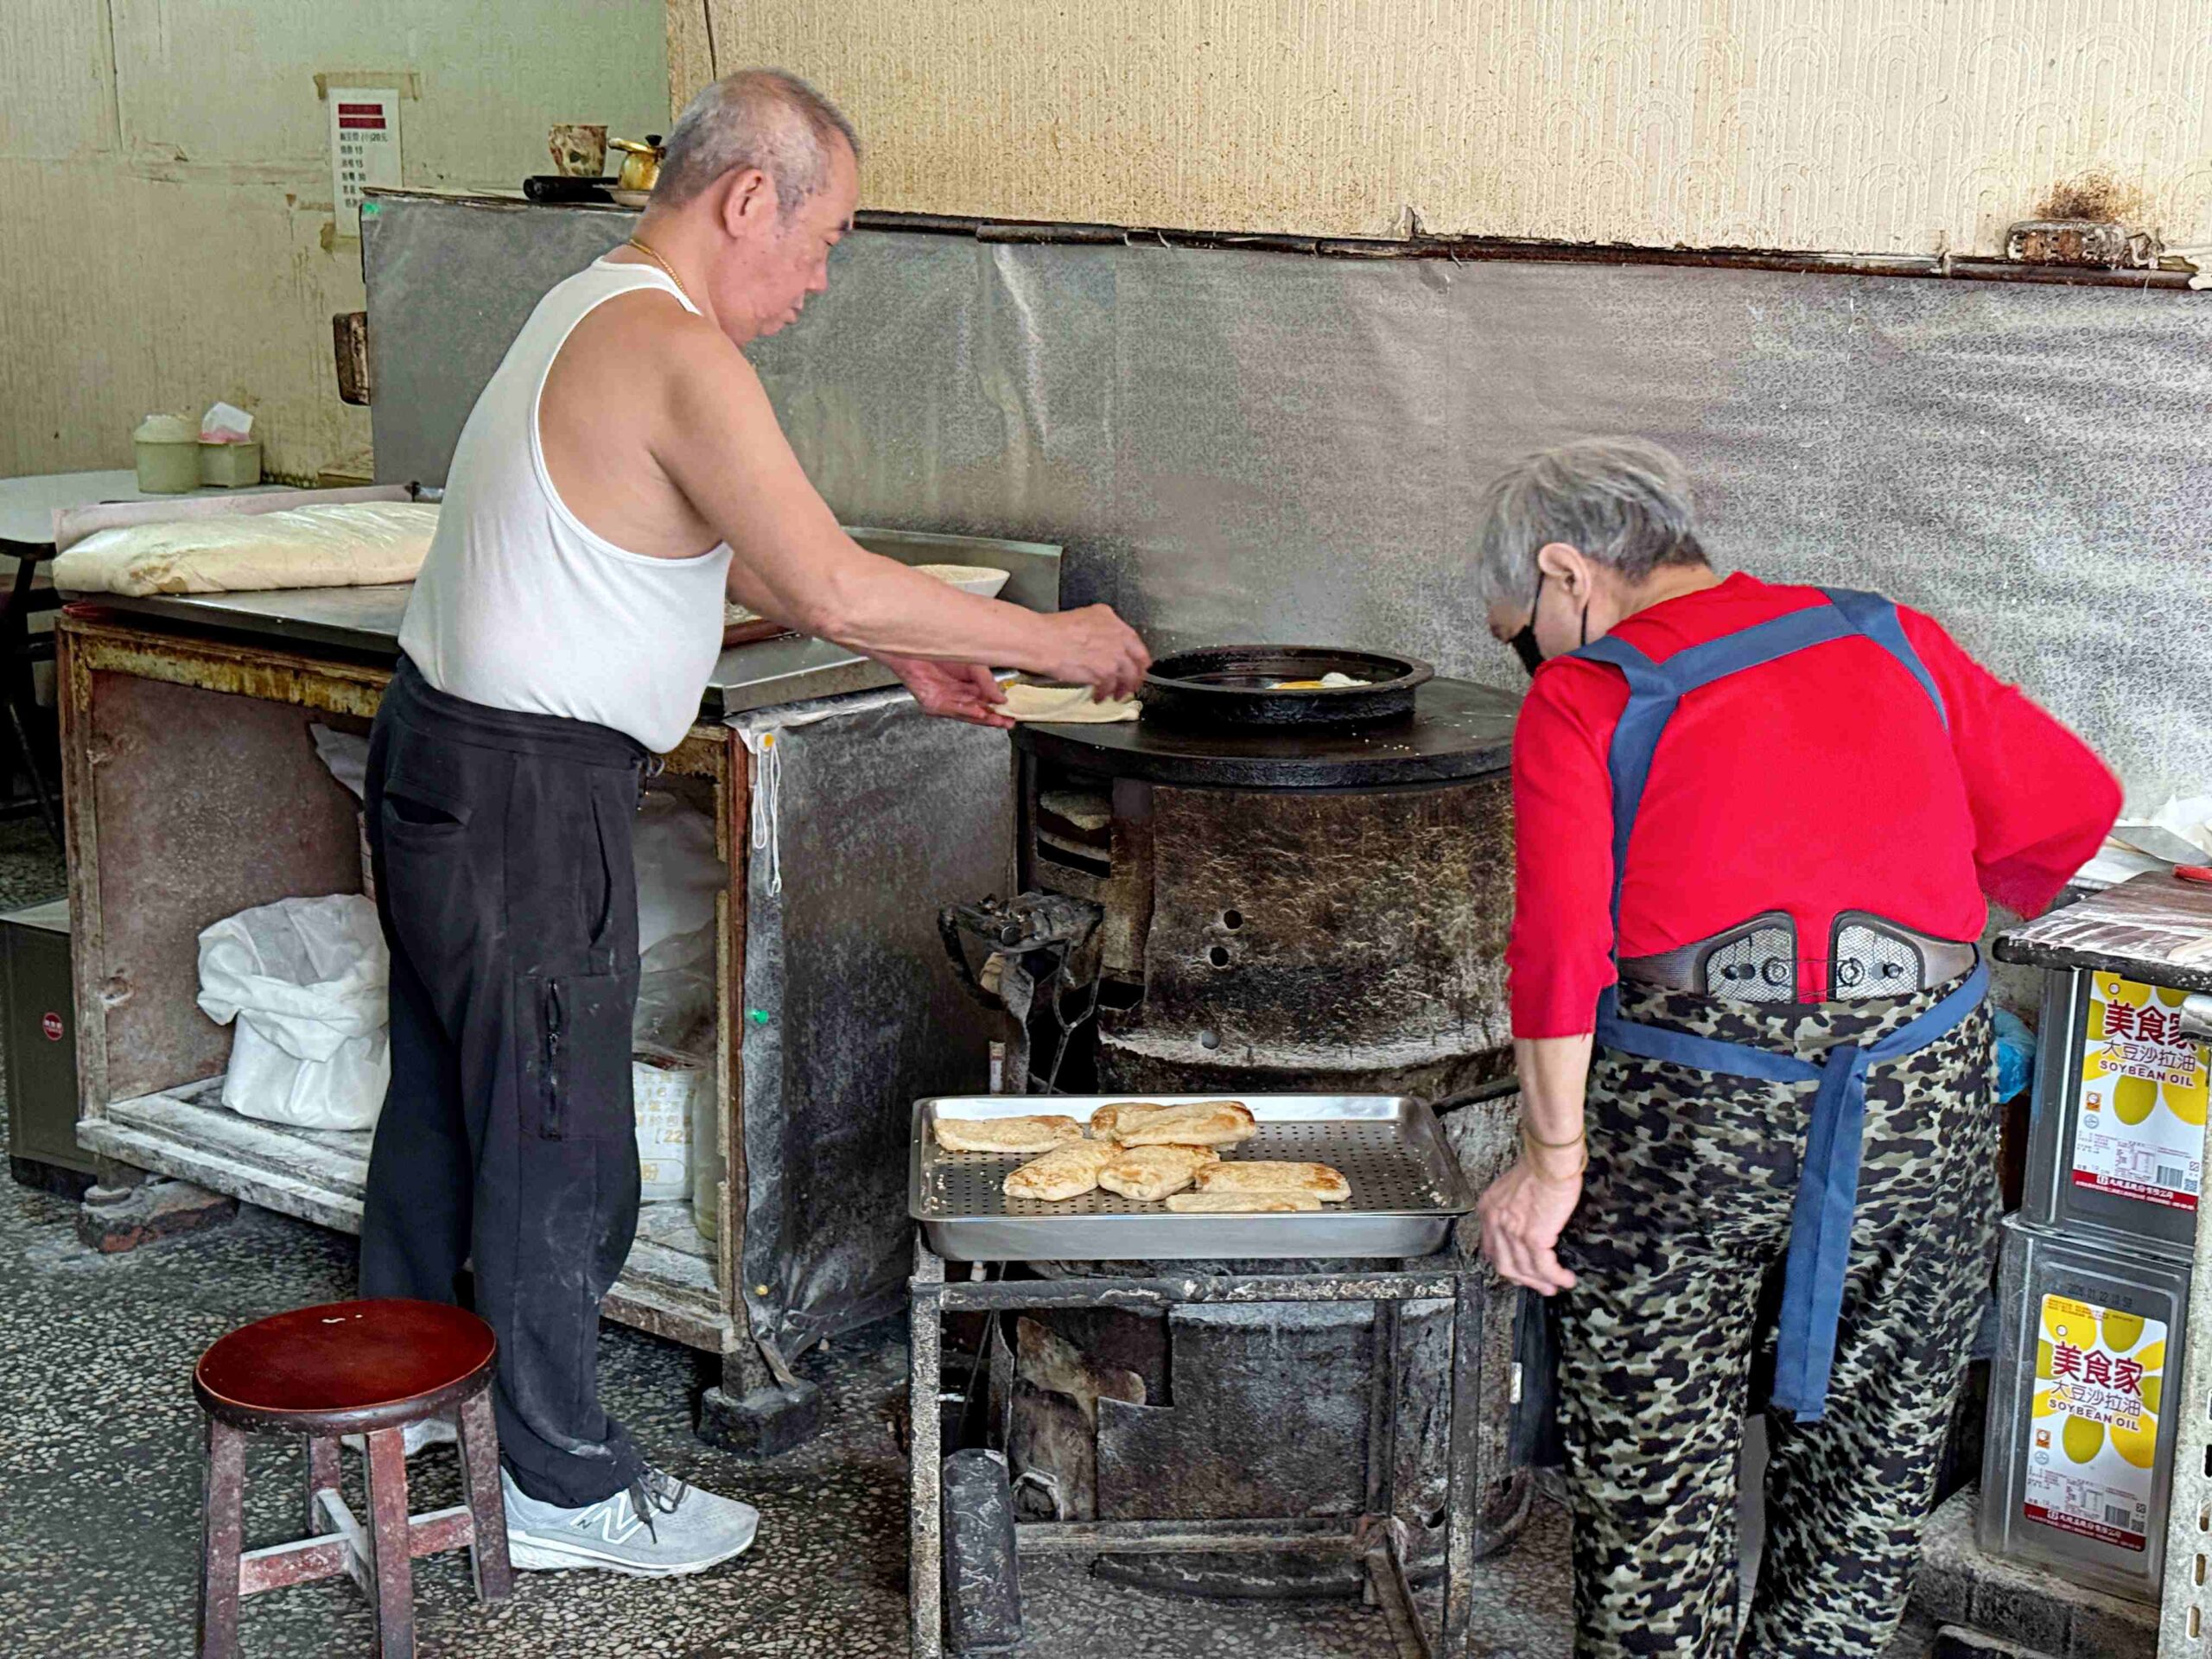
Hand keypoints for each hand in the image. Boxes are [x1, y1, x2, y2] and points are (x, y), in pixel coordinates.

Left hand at [879, 655, 1012, 727]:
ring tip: (997, 719)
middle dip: (994, 718)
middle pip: (979, 711)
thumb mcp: (973, 664)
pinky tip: (978, 711)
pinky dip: (966, 711)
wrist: (915, 641)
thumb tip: (1001, 698)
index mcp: (969, 685)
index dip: (1000, 709)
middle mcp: (957, 695)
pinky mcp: (932, 702)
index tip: (1013, 714)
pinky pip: (951, 709)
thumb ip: (987, 682)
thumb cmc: (940, 647)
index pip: (987, 701)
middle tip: (1008, 722)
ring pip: (966, 713)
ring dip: (983, 717)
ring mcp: (945, 700)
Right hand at [1036, 605, 1149, 700]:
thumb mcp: (1082, 617)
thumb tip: (1103, 642)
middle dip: (1136, 676)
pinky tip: (1098, 697)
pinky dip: (1104, 694)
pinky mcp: (1105, 672)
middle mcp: (1118, 635)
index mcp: (1111, 619)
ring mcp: (1114, 654)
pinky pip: (1110, 687)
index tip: (1135, 665)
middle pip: (1139, 660)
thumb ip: (1099, 628)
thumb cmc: (1052, 630)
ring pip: (1128, 677)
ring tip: (1115, 695)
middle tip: (1131, 685)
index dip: (1137, 657)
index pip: (1134, 641)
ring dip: (1122, 689)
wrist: (1042, 641)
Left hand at [1476, 1156, 1582, 1294]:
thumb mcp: (1512, 1189)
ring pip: (1524, 1269)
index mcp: (1488, 1210)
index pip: (1491, 1248)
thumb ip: (1511, 1208)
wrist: (1551, 1160)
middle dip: (1523, 1280)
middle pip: (1504, 1264)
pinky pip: (1543, 1266)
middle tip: (1539, 1286)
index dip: (1506, 1264)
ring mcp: (1512, 1232)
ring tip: (1555, 1286)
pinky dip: (1555, 1276)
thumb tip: (1524, 1225)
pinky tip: (1565, 1279)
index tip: (1520, 1272)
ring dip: (1541, 1282)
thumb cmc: (1539, 1167)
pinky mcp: (1533, 1237)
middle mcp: (1495, 1222)